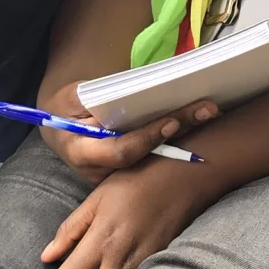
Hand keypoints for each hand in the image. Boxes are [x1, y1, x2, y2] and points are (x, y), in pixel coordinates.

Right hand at [37, 82, 216, 183]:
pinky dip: (176, 141)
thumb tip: (135, 90)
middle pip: (148, 157)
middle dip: (180, 132)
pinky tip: (197, 121)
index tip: (172, 121)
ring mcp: (115, 178)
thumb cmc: (67, 106)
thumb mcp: (74, 96)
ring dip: (185, 135)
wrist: (59, 125)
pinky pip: (154, 160)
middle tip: (208, 110)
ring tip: (209, 112)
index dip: (148, 138)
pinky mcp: (127, 175)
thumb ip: (98, 97)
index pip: (122, 151)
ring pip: (155, 159)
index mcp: (82, 152)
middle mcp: (100, 171)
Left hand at [41, 157, 225, 268]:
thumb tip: (47, 256)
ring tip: (96, 264)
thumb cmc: (137, 180)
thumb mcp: (97, 198)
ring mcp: (141, 265)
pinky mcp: (156, 263)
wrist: (183, 177)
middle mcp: (120, 260)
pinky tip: (115, 263)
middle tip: (77, 267)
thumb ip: (71, 230)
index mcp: (100, 242)